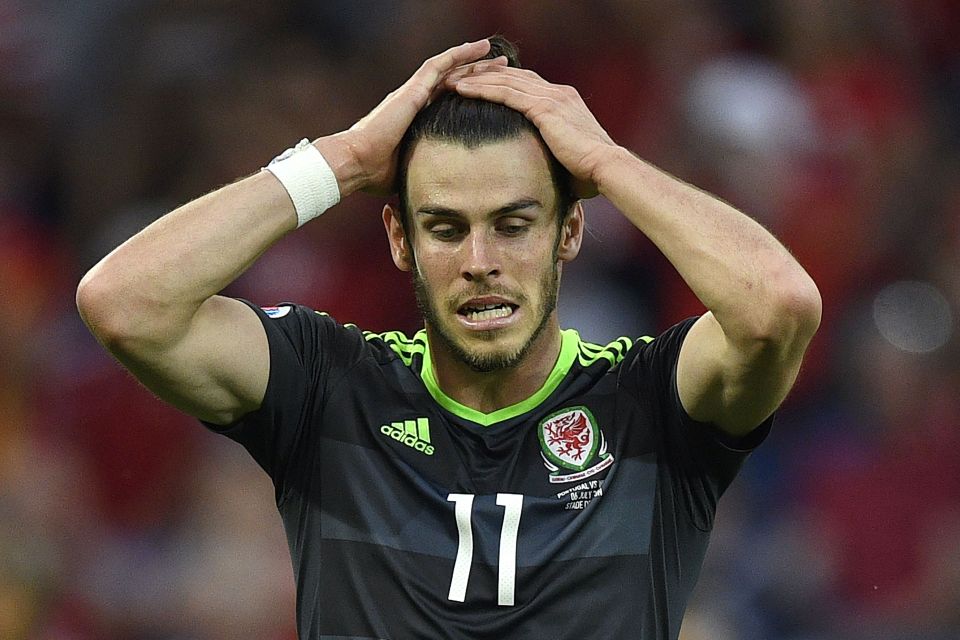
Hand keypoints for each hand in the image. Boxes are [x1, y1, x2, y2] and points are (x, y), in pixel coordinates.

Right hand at [343, 40, 506, 194]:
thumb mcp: (412, 168)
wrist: (356, 163)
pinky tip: (477, 48)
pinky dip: (459, 55)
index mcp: (415, 117)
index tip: (491, 90)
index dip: (470, 92)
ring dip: (473, 59)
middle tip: (502, 66)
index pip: (447, 99)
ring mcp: (413, 92)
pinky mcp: (412, 90)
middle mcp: (415, 99)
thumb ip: (428, 167)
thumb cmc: (376, 173)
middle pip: (453, 80)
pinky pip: (439, 65)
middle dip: (478, 72)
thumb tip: (443, 187)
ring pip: (449, 67)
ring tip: (494, 51)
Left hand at [450, 66, 616, 197]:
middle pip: (512, 76)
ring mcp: (552, 97)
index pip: (526, 84)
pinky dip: (482, 89)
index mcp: (564, 101)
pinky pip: (506, 93)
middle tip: (459, 77)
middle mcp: (558, 93)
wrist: (605, 168)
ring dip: (476, 79)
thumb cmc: (590, 173)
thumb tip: (538, 174)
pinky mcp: (544, 108)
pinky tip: (462, 90)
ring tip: (451, 81)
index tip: (480, 86)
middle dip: (484, 75)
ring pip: (505, 81)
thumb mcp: (567, 157)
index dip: (501, 83)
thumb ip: (550, 155)